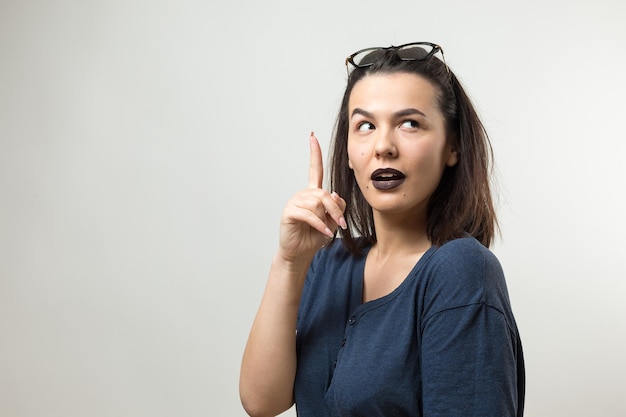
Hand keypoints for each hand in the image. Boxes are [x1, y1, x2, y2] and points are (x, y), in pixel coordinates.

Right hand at [277, 133, 346, 263]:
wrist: (300, 253)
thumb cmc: (314, 237)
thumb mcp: (332, 221)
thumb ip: (337, 206)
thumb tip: (335, 196)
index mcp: (312, 193)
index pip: (315, 170)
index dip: (314, 154)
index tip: (312, 137)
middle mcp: (303, 195)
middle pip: (324, 193)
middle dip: (336, 209)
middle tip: (342, 224)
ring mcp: (294, 202)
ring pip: (317, 204)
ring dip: (327, 219)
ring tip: (328, 230)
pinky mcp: (289, 212)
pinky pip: (310, 215)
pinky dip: (320, 225)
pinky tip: (324, 233)